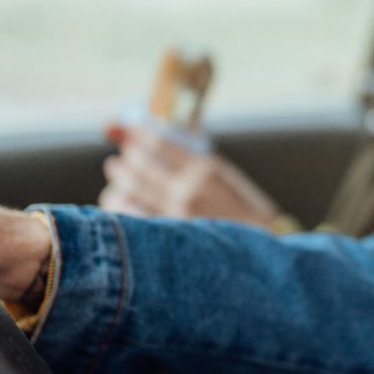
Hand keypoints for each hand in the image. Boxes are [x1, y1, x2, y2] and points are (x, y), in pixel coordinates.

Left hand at [98, 123, 279, 227]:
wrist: (256, 244)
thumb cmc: (240, 206)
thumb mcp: (224, 173)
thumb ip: (196, 155)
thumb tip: (176, 130)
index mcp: (204, 168)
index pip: (159, 143)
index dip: (137, 134)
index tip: (128, 132)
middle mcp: (188, 191)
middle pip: (140, 167)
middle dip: (124, 160)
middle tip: (118, 159)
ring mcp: (177, 216)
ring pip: (130, 193)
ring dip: (117, 182)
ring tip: (116, 180)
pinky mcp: (169, 236)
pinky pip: (132, 218)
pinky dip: (119, 207)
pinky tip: (118, 202)